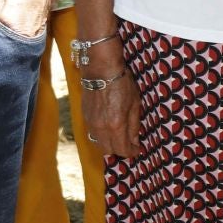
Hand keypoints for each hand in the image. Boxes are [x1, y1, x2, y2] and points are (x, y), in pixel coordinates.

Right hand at [79, 37, 141, 156]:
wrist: (100, 70)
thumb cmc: (122, 84)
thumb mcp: (135, 104)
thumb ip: (134, 125)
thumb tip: (135, 141)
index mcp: (116, 125)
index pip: (123, 150)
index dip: (132, 152)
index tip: (137, 148)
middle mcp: (101, 128)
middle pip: (110, 151)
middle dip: (121, 150)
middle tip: (129, 144)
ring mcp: (91, 123)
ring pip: (99, 144)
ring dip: (110, 144)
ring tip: (119, 137)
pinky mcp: (85, 117)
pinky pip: (93, 134)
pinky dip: (102, 136)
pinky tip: (109, 128)